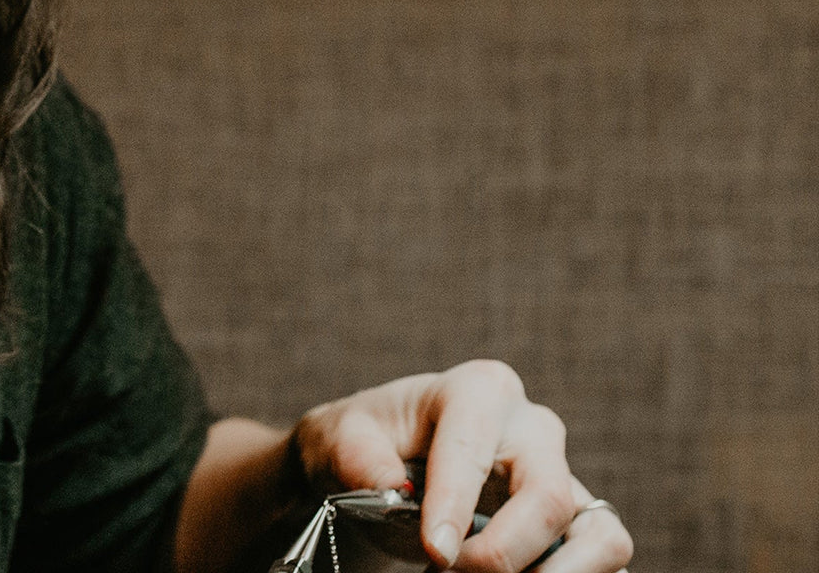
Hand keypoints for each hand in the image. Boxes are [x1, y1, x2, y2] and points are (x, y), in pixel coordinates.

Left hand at [289, 359, 632, 572]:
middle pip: (547, 498)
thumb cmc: (366, 441)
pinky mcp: (576, 518)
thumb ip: (358, 456)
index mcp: (477, 391)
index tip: (435, 553)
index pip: (473, 451)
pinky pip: (604, 556)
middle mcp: (532, 427)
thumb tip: (394, 487)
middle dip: (500, 553)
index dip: (454, 507)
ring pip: (598, 535)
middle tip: (444, 571)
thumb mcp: (340, 436)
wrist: (381, 460)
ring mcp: (562, 473)